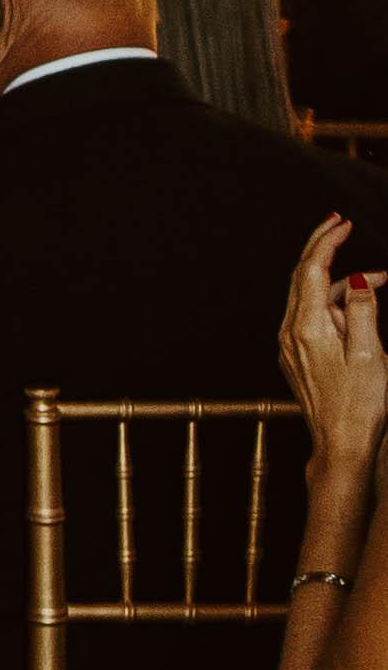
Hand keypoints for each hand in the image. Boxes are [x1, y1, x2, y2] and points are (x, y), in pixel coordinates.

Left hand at [283, 215, 387, 466]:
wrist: (341, 447)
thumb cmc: (360, 405)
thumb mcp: (372, 354)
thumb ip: (362, 311)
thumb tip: (354, 279)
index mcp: (307, 327)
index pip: (310, 269)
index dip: (326, 241)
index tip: (341, 222)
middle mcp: (291, 333)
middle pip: (301, 276)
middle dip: (322, 248)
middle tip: (340, 224)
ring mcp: (291, 345)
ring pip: (310, 298)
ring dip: (339, 283)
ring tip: (378, 282)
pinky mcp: (297, 357)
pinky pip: (312, 317)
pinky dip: (334, 304)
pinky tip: (359, 310)